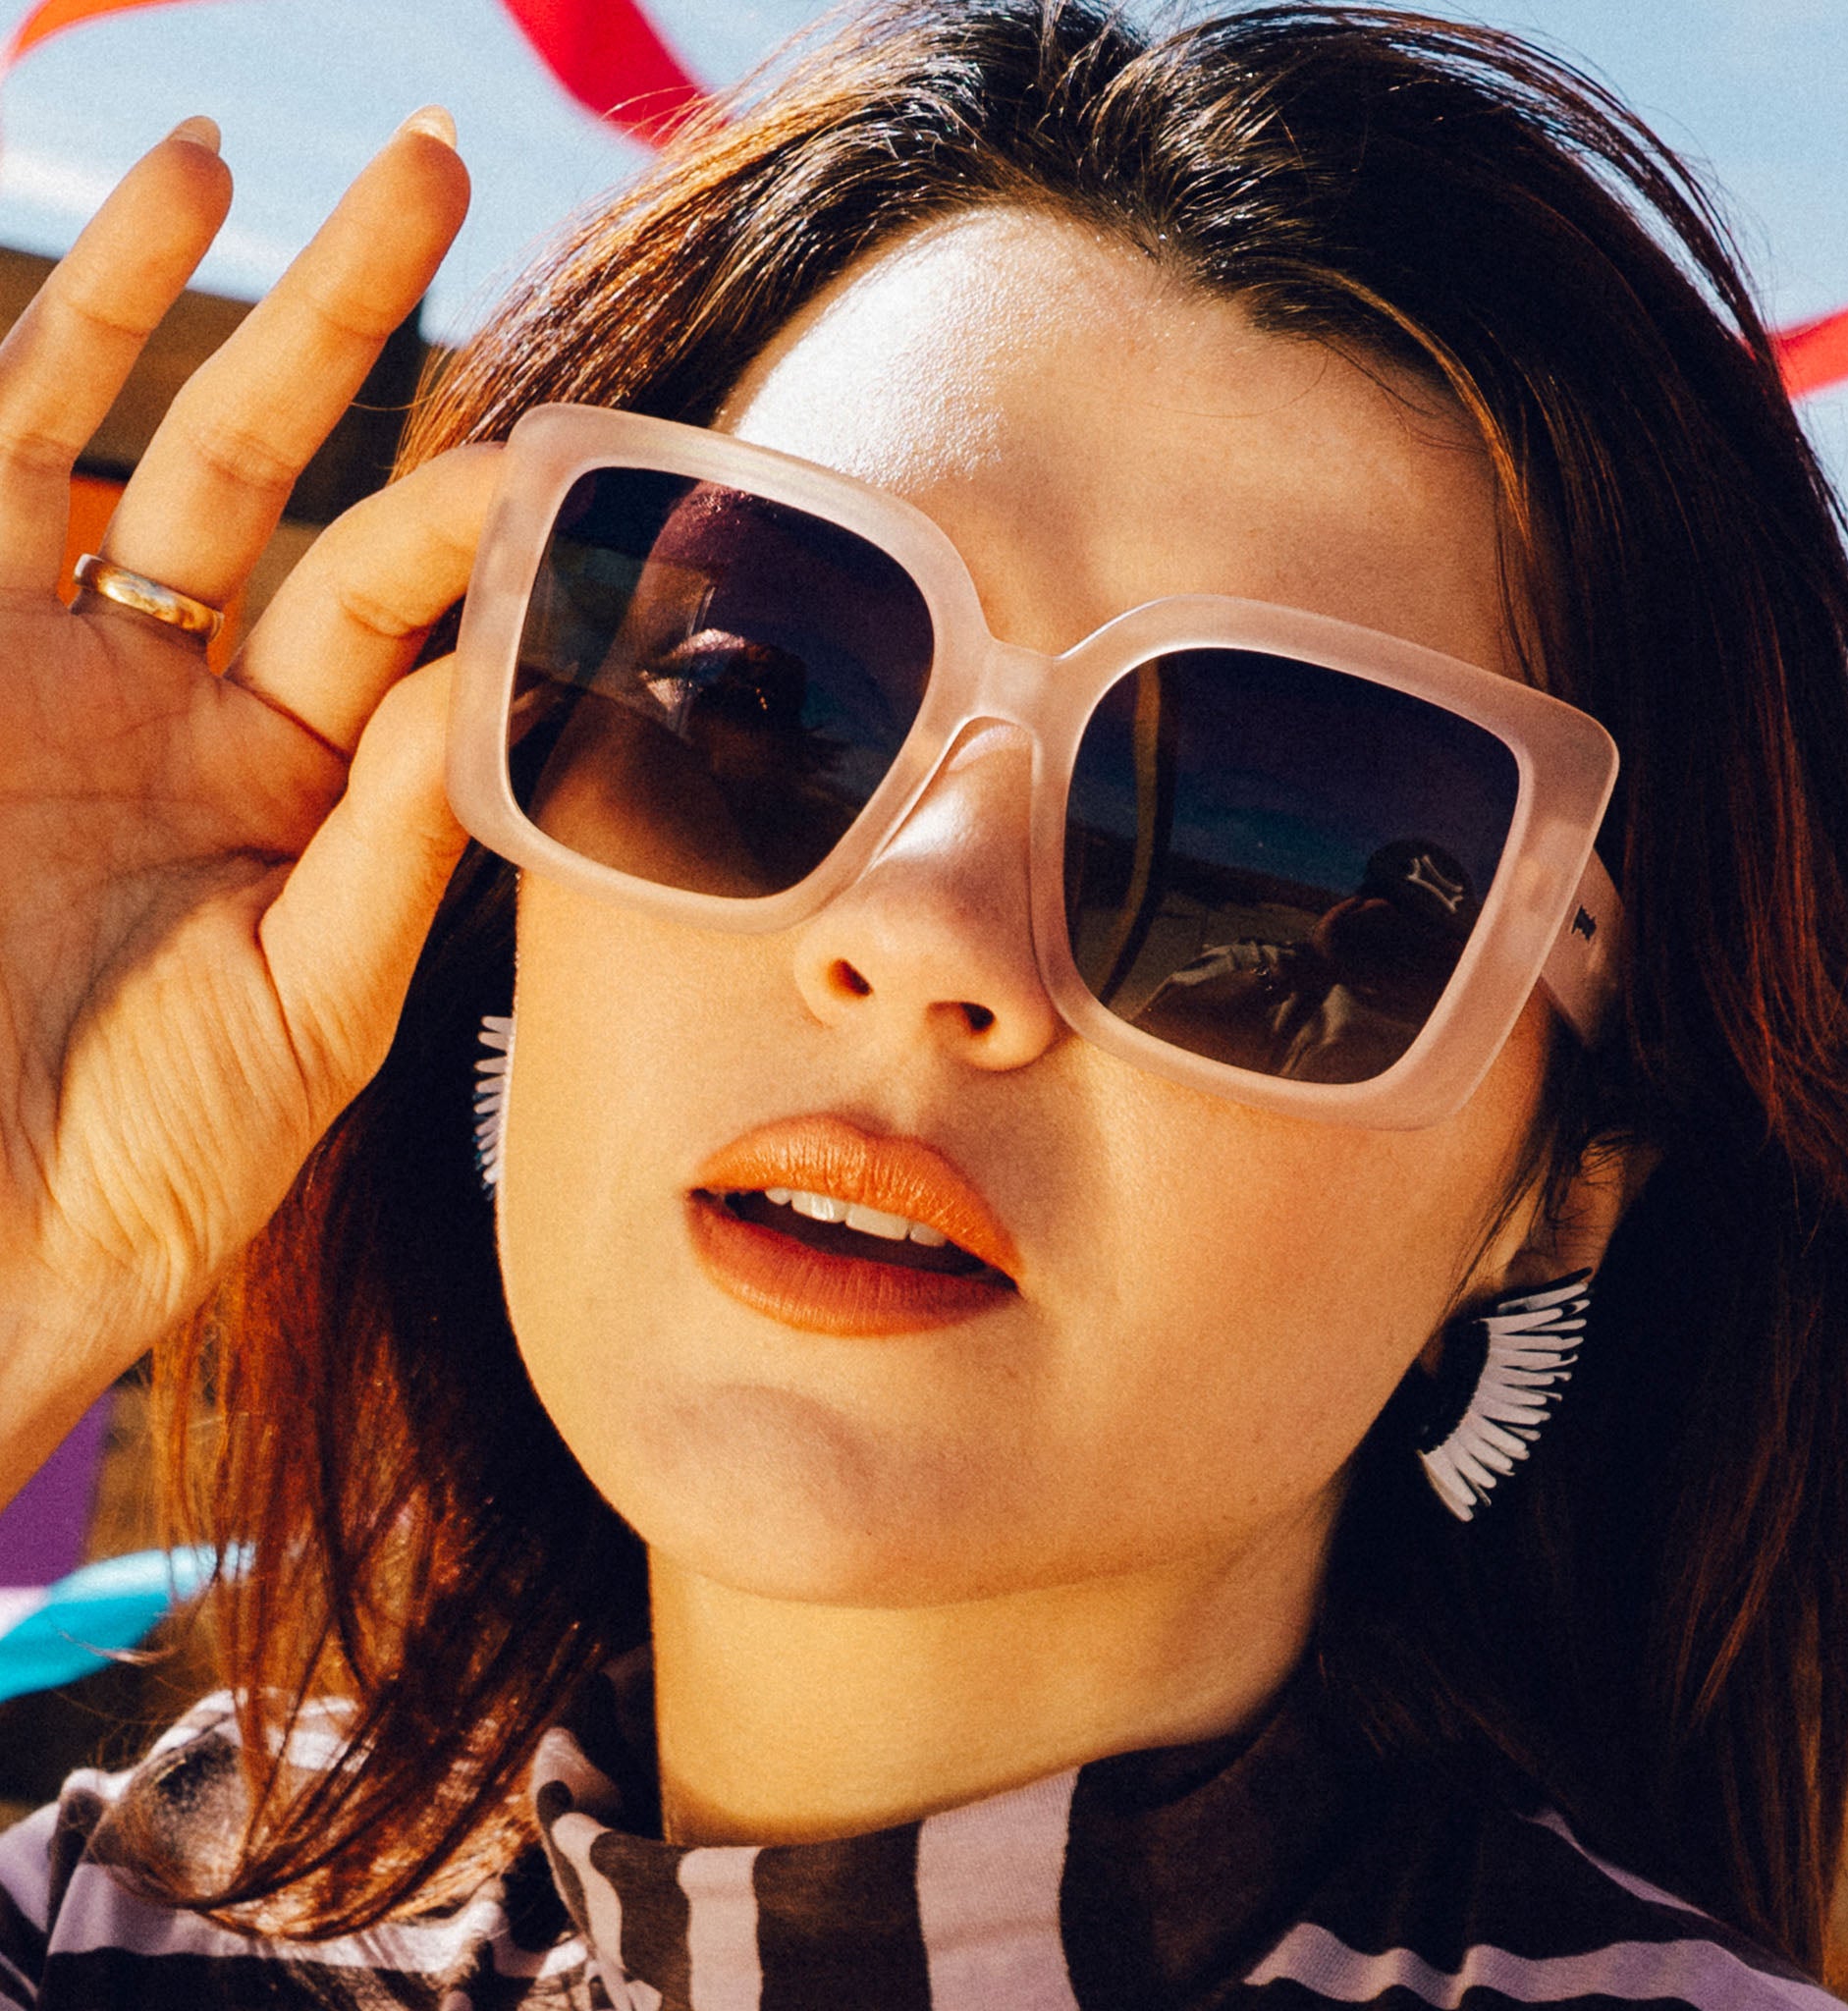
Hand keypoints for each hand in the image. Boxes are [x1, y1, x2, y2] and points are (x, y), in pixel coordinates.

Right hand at [0, 111, 501, 1506]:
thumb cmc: (137, 1160)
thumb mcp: (309, 1007)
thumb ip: (396, 846)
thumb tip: (487, 680)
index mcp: (292, 787)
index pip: (398, 615)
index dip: (469, 529)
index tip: (553, 458)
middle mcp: (177, 703)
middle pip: (281, 482)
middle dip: (349, 334)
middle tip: (432, 179)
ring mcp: (44, 664)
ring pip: (122, 438)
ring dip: (183, 296)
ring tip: (236, 152)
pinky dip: (39, 356)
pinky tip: (101, 224)